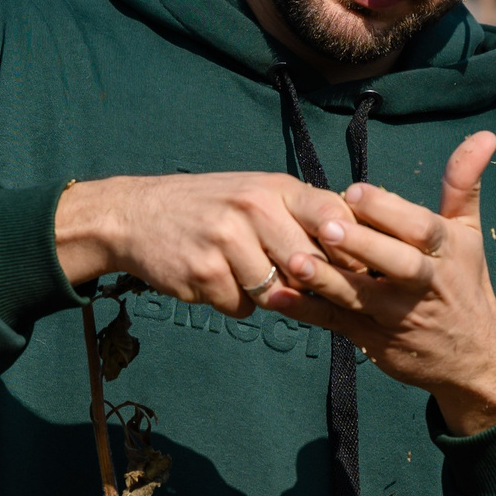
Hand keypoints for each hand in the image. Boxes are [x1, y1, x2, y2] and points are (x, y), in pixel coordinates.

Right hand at [55, 172, 354, 316]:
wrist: (134, 215)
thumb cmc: (208, 207)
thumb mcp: (256, 194)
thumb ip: (301, 216)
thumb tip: (360, 254)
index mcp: (275, 188)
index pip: (336, 220)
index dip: (350, 252)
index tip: (349, 269)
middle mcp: (254, 208)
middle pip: (309, 267)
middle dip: (304, 283)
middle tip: (289, 280)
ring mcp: (228, 239)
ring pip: (276, 294)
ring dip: (264, 296)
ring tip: (241, 272)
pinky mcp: (204, 272)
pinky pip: (240, 308)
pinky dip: (232, 302)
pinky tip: (213, 279)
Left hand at [265, 131, 495, 434]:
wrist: (473, 357)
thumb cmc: (464, 282)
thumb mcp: (468, 232)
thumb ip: (463, 183)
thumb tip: (485, 134)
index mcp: (445, 252)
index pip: (421, 229)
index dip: (388, 211)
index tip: (354, 191)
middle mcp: (424, 284)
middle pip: (396, 263)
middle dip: (363, 245)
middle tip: (327, 226)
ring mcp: (396, 314)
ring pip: (361, 295)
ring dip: (328, 280)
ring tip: (296, 260)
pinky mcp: (372, 338)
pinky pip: (337, 323)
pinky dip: (308, 311)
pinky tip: (278, 296)